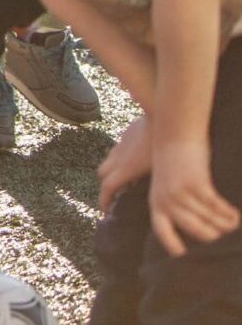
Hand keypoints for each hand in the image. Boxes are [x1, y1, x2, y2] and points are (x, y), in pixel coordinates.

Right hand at [99, 114, 152, 212]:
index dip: (104, 200)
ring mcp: (120, 145)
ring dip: (112, 170)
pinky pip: (117, 150)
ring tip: (125, 177)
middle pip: (102, 174)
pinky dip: (120, 158)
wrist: (159, 116)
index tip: (104, 210)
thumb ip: (150, 185)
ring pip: (108, 160)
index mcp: (125, 168)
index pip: (107, 187)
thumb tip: (150, 199)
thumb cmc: (164, 146)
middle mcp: (118, 157)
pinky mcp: (125, 135)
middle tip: (116, 194)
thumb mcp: (158, 171)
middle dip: (106, 184)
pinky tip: (134, 159)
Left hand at [148, 133, 241, 256]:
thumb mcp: (165, 185)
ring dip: (225, 225)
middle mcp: (166, 201)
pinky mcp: (196, 184)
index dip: (175, 247)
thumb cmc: (172, 161)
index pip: (163, 233)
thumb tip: (194, 226)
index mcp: (157, 203)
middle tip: (224, 236)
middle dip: (213, 236)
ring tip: (233, 224)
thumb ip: (174, 205)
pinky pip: (217, 207)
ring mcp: (181, 193)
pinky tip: (235, 215)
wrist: (173, 133)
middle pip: (196, 231)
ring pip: (210, 220)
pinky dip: (229, 214)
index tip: (186, 257)